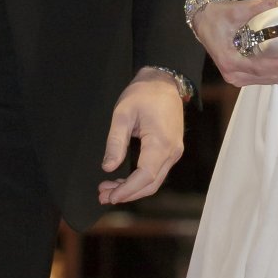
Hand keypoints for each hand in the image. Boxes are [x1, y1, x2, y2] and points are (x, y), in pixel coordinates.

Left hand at [99, 71, 184, 207]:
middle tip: (103, 196)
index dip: (127, 190)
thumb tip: (108, 167)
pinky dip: (140, 180)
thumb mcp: (123, 115)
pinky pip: (157, 171)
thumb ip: (115, 143)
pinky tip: (123, 180)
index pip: (145, 176)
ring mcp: (174, 151)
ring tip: (108, 189)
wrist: (164, 81)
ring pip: (155, 180)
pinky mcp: (171, 150)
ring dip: (133, 188)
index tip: (109, 196)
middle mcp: (172, 151)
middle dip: (127, 193)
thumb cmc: (143, 94)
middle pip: (151, 183)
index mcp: (161, 143)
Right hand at [192, 0, 277, 88]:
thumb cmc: (216, 16)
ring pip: (264, 80)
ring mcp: (235, 77)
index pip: (259, 67)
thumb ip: (261, 6)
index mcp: (229, 60)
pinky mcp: (239, 75)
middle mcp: (231, 73)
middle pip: (265, 77)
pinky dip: (274, 73)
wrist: (203, 20)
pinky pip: (260, 78)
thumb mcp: (237, 9)